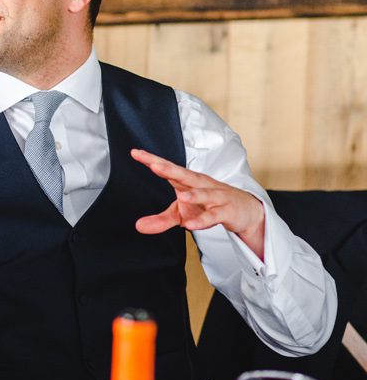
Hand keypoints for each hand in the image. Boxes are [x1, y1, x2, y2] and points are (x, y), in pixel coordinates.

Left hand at [131, 148, 265, 255]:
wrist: (244, 210)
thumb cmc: (208, 205)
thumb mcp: (183, 213)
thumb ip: (161, 219)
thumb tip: (138, 227)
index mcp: (186, 181)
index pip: (168, 169)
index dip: (151, 160)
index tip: (135, 153)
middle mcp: (200, 185)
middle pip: (184, 175)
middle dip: (169, 169)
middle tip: (154, 165)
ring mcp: (215, 197)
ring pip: (203, 194)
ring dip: (193, 195)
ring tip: (181, 196)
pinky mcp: (226, 211)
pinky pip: (214, 215)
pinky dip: (204, 220)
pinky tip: (192, 225)